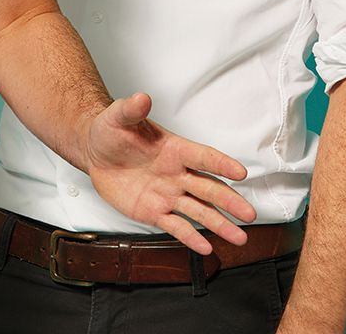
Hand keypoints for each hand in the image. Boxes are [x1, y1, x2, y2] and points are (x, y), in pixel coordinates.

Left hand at [81, 93, 257, 254]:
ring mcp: (168, 195)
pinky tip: (207, 248)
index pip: (203, 157)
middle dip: (230, 201)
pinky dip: (191, 238)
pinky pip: (176, 227)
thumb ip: (131, 109)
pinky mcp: (154, 212)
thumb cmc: (112, 131)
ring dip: (220, 224)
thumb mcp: (118, 117)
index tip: (240, 172)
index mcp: (175, 149)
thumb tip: (141, 97)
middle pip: (209, 189)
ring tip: (240, 237)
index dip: (221, 164)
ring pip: (199, 211)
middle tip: (250, 214)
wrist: (95, 152)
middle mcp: (177, 174)